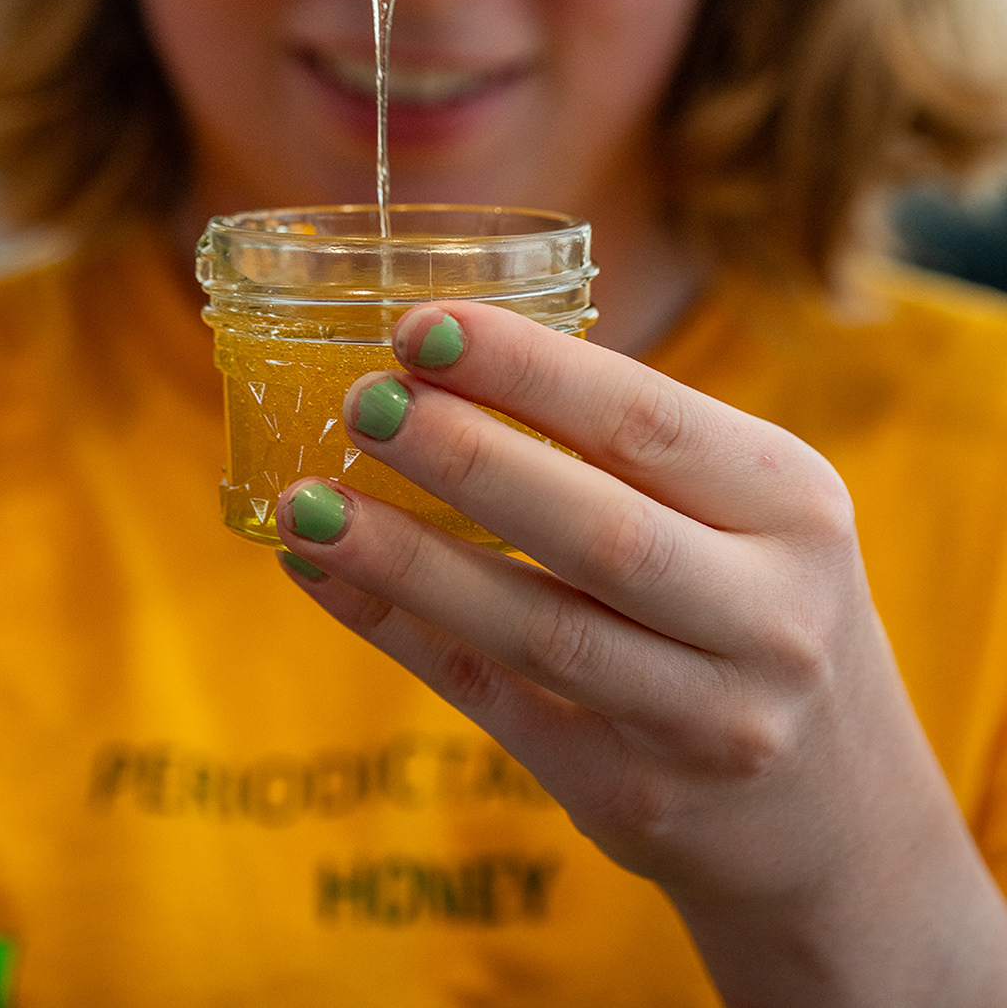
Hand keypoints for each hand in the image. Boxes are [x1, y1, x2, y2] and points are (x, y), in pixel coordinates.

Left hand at [275, 300, 1006, 1005]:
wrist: (834, 814)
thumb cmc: (756, 605)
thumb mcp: (749, 512)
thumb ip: (631, 449)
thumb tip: (442, 360)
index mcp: (795, 505)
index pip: (646, 419)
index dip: (524, 369)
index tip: (419, 326)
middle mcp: (767, 616)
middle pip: (597, 530)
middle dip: (466, 460)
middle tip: (360, 402)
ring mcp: (705, 721)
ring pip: (534, 628)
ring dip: (406, 561)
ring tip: (306, 503)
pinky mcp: (632, 796)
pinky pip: (493, 698)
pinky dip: (399, 630)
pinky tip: (325, 576)